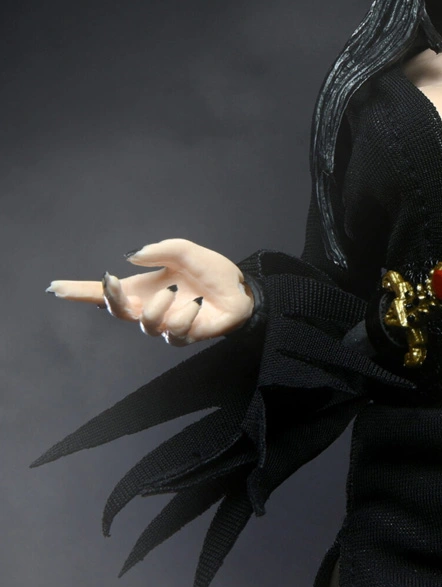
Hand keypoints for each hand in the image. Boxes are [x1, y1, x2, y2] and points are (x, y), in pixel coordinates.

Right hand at [47, 238, 253, 344]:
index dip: (79, 292)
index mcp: (143, 289)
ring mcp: (167, 325)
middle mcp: (150, 308)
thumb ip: (159, 250)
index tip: (55, 288)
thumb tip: (133, 256)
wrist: (241, 289)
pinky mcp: (186, 336)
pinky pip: (175, 333)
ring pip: (146, 325)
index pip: (106, 294)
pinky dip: (184, 316)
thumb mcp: (184, 250)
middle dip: (110, 298)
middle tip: (113, 282)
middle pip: (117, 312)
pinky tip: (197, 306)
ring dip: (158, 306)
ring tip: (175, 291)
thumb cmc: (210, 271)